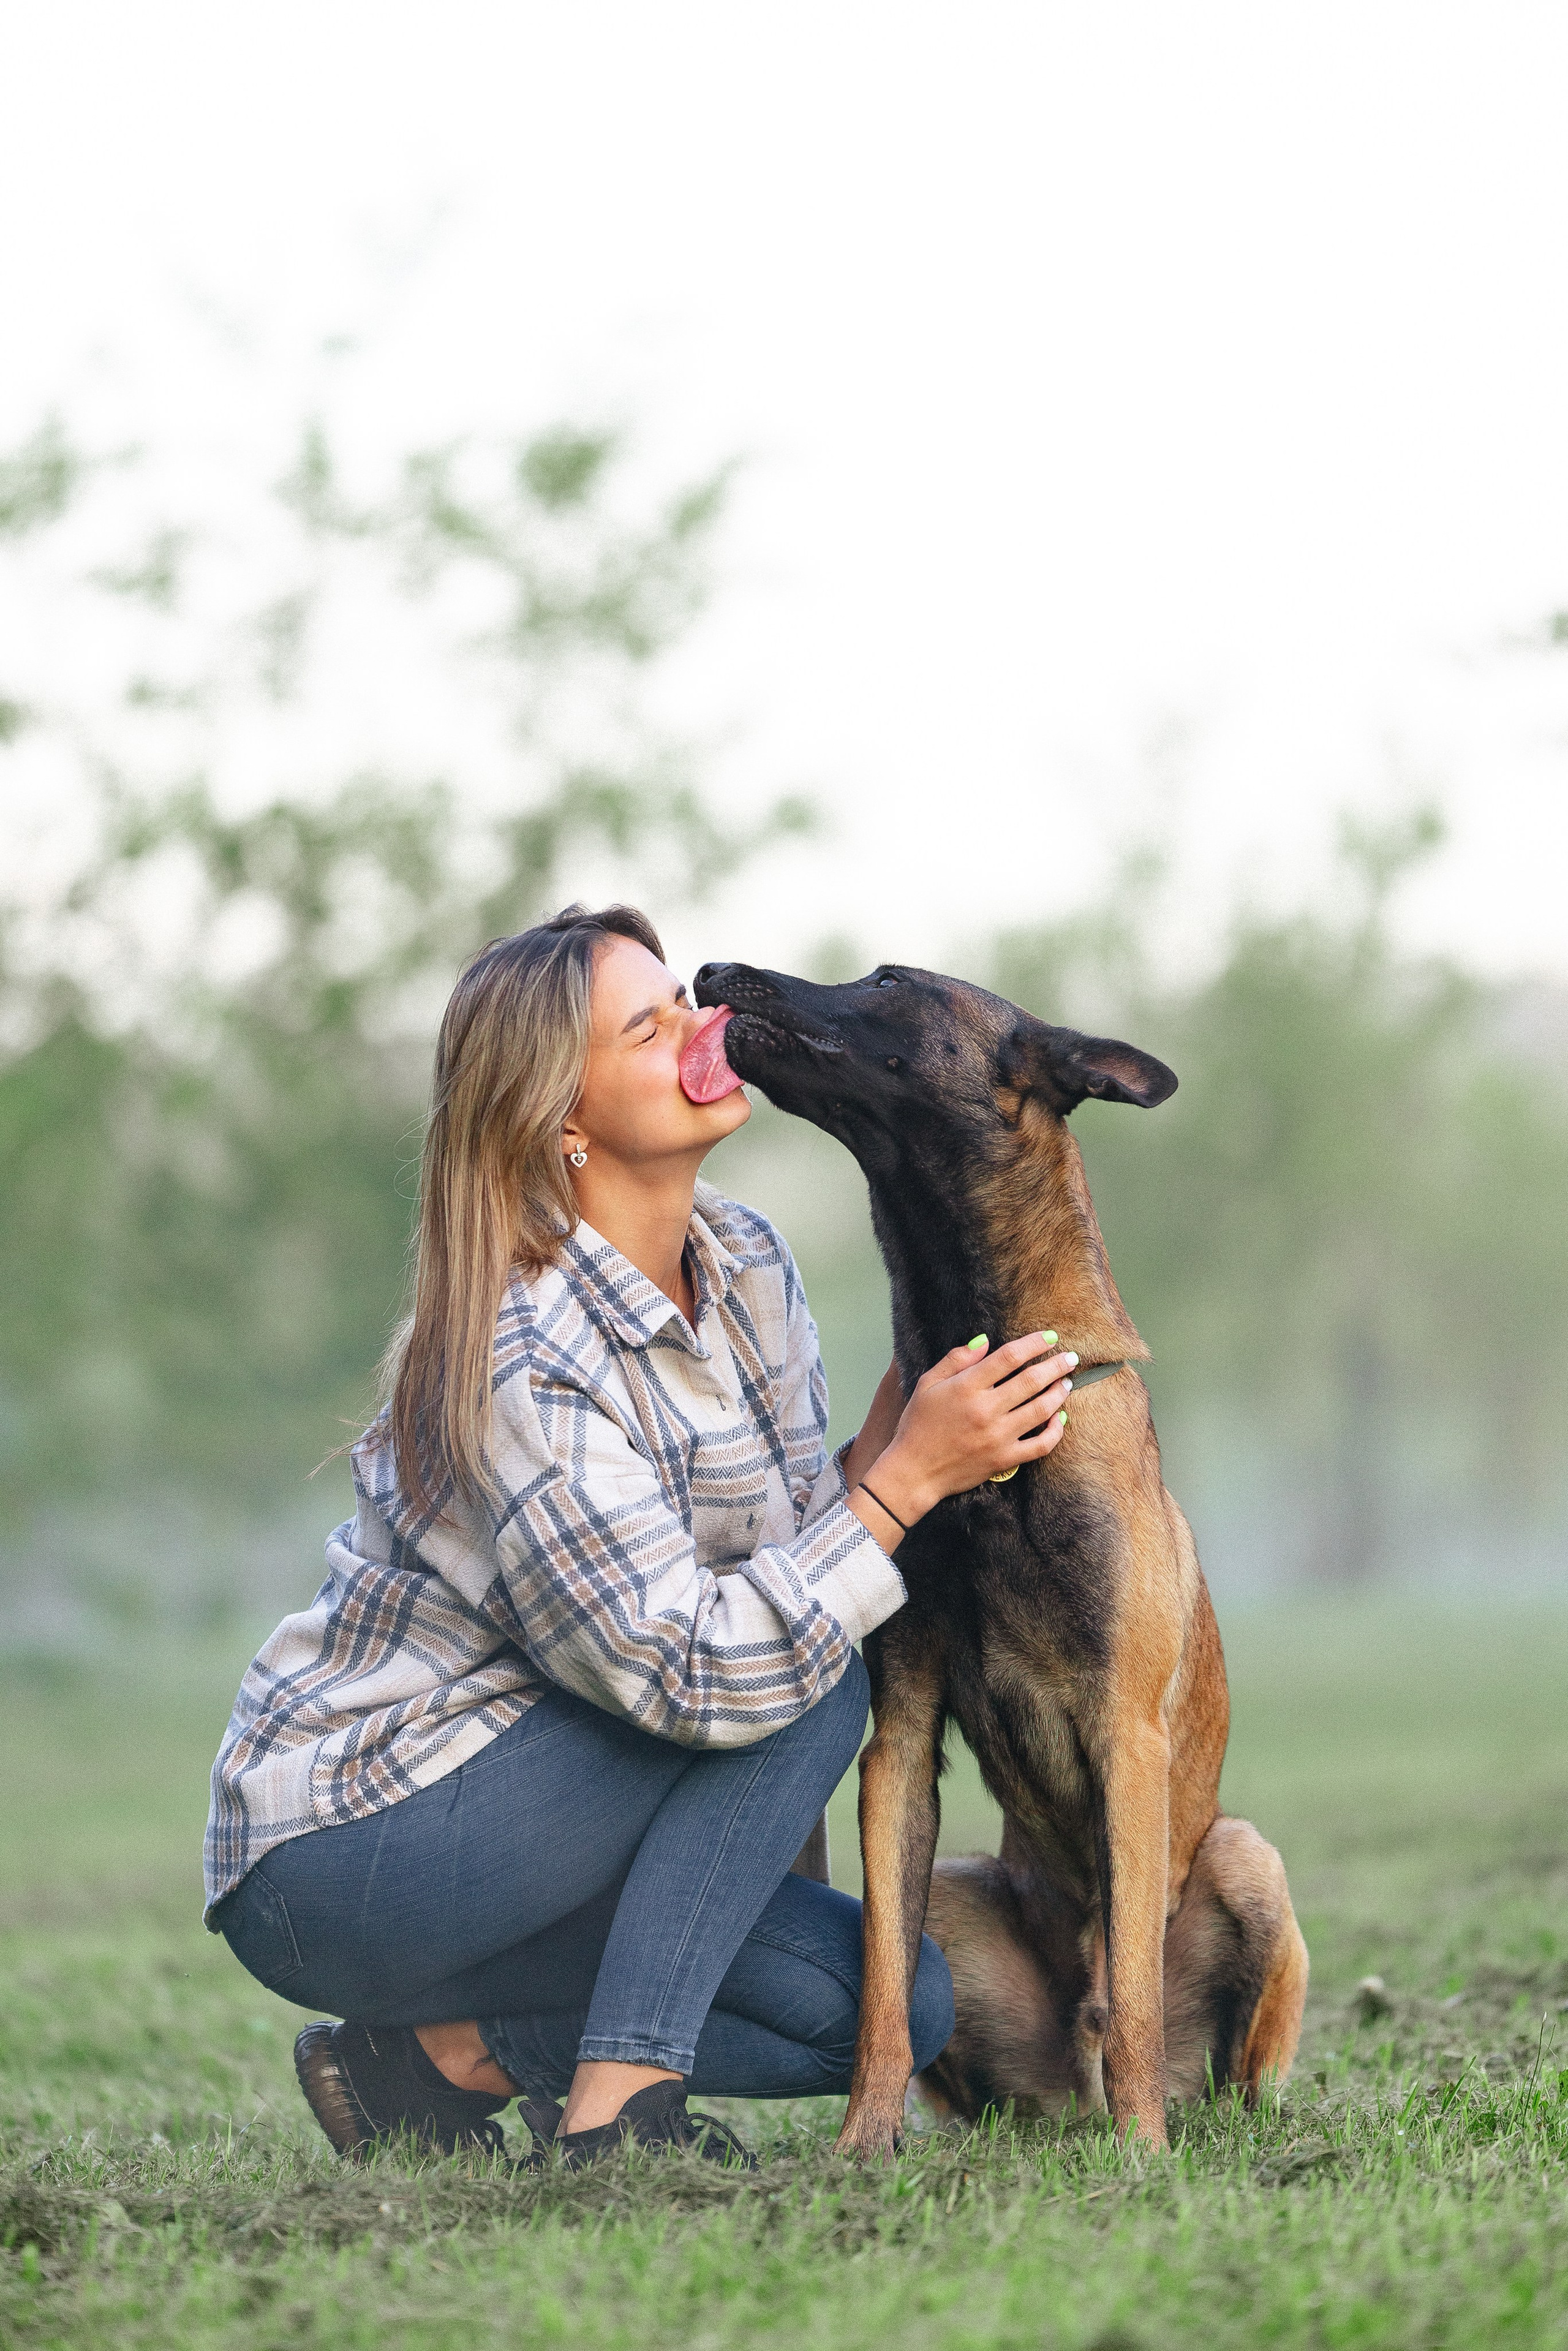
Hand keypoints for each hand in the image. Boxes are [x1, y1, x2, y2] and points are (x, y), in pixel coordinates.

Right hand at [855, 1334, 1075, 1531]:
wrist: (914, 1471)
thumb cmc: (918, 1424)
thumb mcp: (928, 1384)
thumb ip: (956, 1360)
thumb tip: (985, 1341)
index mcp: (967, 1387)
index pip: (1009, 1358)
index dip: (1033, 1344)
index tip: (1049, 1337)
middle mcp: (986, 1410)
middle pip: (1031, 1381)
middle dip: (1055, 1366)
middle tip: (1070, 1358)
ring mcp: (998, 1436)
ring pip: (1041, 1410)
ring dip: (1058, 1393)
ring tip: (1066, 1383)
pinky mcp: (1005, 1459)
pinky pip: (1040, 1445)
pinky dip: (1055, 1431)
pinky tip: (1059, 1419)